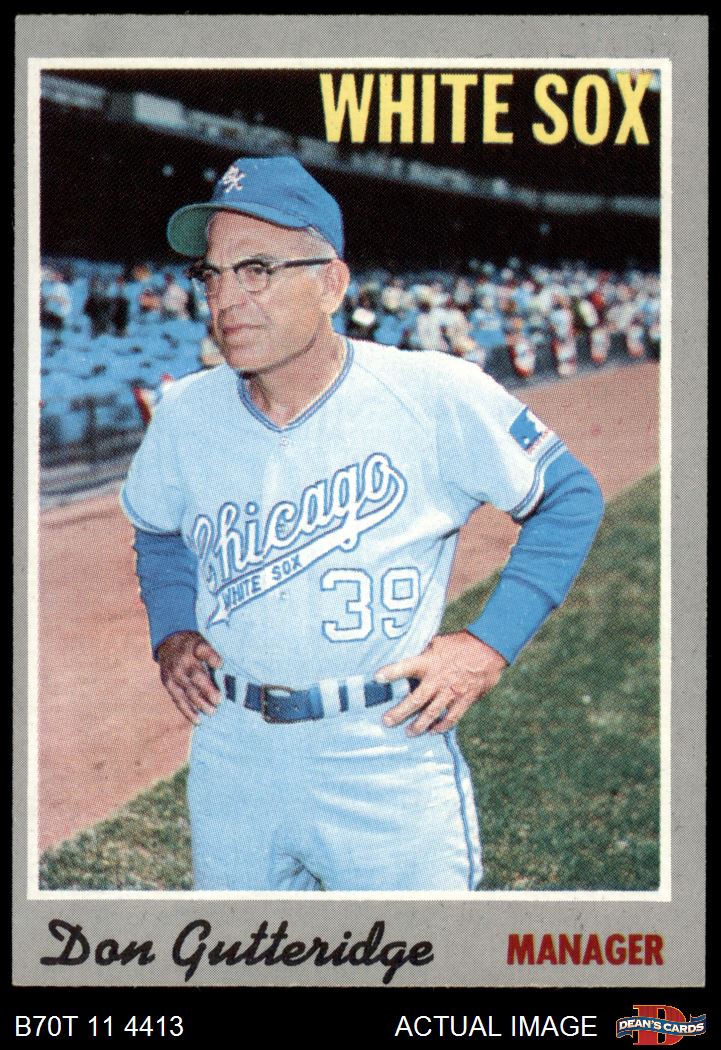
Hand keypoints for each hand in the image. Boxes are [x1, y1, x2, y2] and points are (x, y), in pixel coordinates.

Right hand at [156, 631, 221, 724]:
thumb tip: (236, 674)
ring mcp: (174, 672)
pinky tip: (198, 720)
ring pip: (188, 690)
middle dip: (207, 689)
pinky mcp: (168, 683)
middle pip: (196, 675)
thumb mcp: (205, 641)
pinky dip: (188, 711)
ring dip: (200, 703)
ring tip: (212, 712)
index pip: (203, 650)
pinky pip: (178, 699)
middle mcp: (183, 660)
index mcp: (195, 646)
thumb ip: (217, 656)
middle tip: (219, 701)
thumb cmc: (196, 646)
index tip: (221, 664)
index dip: (211, 657)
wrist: (169, 642)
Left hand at [375, 631, 507, 735]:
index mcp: (429, 662)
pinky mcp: (465, 699)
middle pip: (415, 700)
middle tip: (386, 722)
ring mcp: (452, 691)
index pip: (405, 666)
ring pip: (431, 713)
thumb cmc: (461, 643)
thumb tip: (411, 661)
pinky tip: (433, 732)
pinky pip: (451, 718)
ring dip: (418, 725)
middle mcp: (438, 679)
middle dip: (399, 712)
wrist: (490, 648)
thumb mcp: (438, 643)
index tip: (376, 678)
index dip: (391, 672)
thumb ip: (424, 655)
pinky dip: (442, 726)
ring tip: (408, 733)